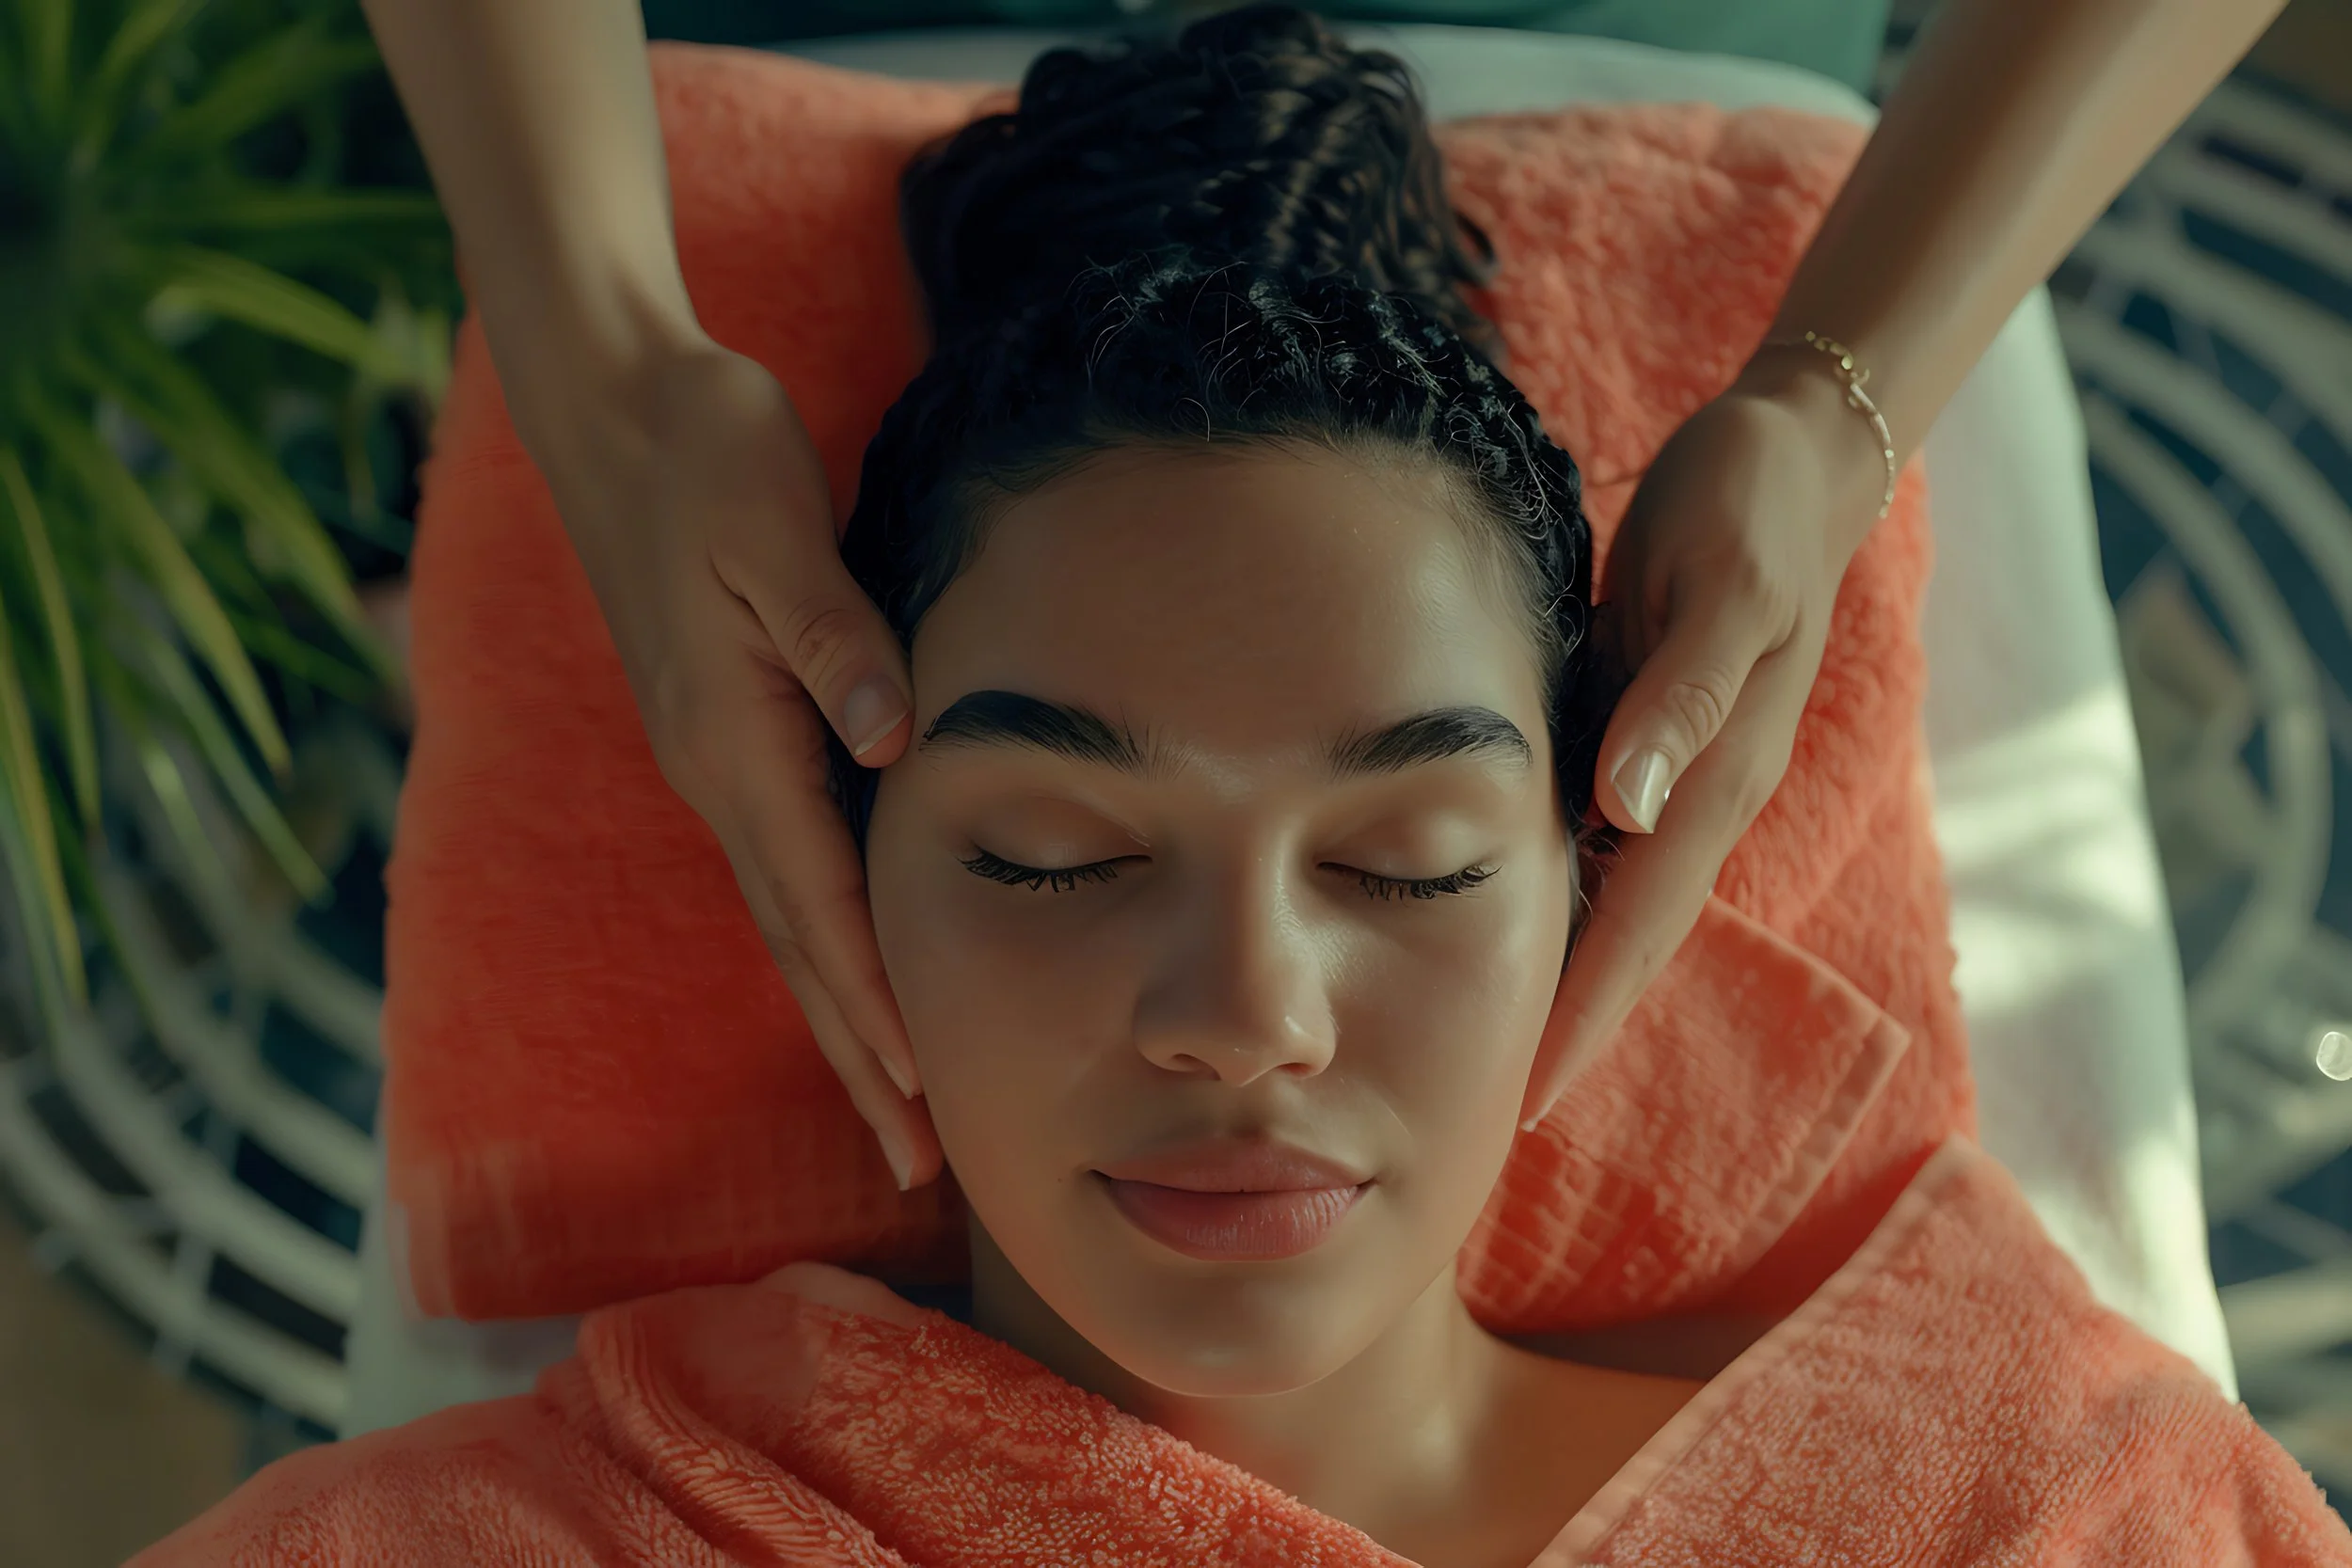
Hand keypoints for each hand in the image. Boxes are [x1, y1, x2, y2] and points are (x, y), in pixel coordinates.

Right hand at [527, 337, 942, 1190]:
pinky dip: (826, 943)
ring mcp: (716, 764)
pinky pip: (784, 870)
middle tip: (920, 1164)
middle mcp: (720, 774)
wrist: (617, 408)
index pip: (820, 900)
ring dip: (844, 1016)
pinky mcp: (727, 740)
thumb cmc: (707, 455)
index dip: (873, 999)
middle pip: (800, 945)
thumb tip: (894, 743)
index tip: (918, 1093)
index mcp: (736, 740)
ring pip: (789, 921)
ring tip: (896, 1108)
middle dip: (859, 1056)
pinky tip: (855, 978)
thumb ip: (836, 639)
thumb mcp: (776, 530)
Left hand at [1520, 364, 1889, 1126]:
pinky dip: (1559, 900)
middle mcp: (1695, 795)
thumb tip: (1632, 809)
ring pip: (1611, 902)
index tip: (1524, 1103)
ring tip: (1492, 1053)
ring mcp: (1672, 770)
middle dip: (1567, 1031)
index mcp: (1715, 780)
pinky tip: (1507, 927)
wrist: (1788, 453)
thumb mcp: (1720, 588)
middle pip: (1624, 941)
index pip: (1637, 929)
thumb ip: (1679, 698)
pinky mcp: (1644, 734)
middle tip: (1489, 1120)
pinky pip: (1598, 844)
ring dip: (1562, 979)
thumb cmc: (1748, 510)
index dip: (1583, 1017)